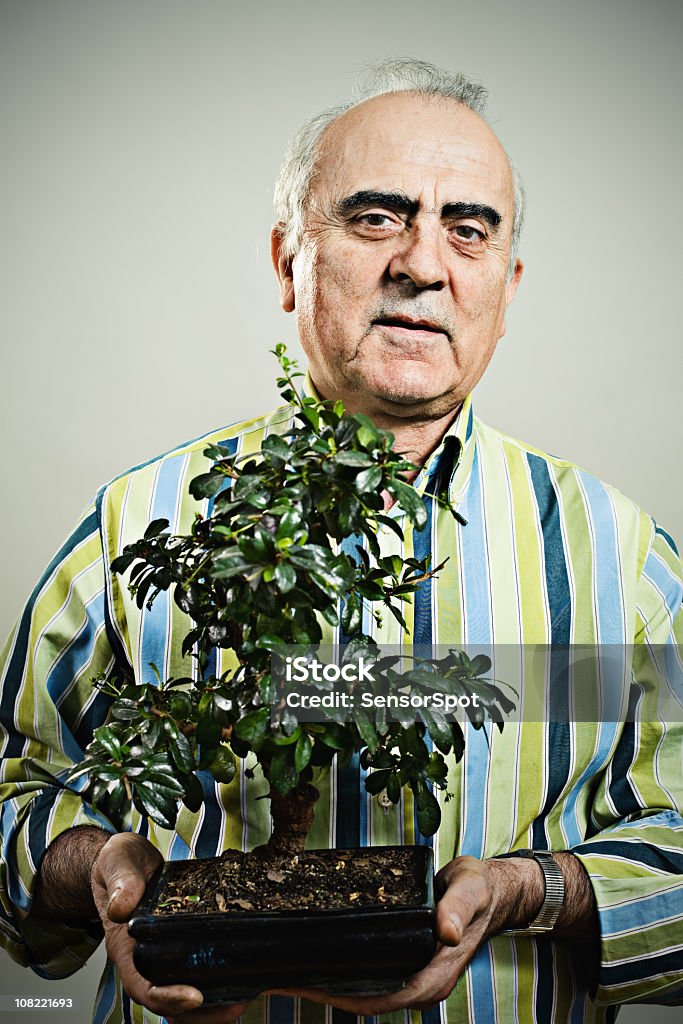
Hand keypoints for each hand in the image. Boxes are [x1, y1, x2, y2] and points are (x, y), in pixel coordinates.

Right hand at [91, 833, 250, 1021]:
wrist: (124, 861)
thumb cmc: (119, 864)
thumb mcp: (118, 862)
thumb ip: (122, 882)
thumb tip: (121, 908)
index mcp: (125, 946)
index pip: (142, 986)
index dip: (166, 998)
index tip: (194, 997)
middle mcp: (144, 958)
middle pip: (168, 1003)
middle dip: (201, 1013)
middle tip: (236, 1005)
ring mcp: (162, 956)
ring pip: (184, 997)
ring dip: (213, 1006)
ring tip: (245, 997)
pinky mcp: (180, 946)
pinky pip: (196, 973)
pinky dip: (218, 984)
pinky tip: (242, 978)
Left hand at [271, 855, 530, 1014]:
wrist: (489, 891)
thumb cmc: (480, 889)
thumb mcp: (471, 890)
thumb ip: (458, 908)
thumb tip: (448, 930)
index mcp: (435, 977)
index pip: (383, 998)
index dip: (343, 996)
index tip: (307, 987)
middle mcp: (421, 985)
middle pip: (365, 1000)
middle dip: (323, 994)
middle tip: (281, 979)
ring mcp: (413, 977)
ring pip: (364, 991)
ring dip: (328, 985)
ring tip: (287, 973)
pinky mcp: (406, 964)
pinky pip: (369, 976)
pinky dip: (342, 972)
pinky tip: (318, 959)